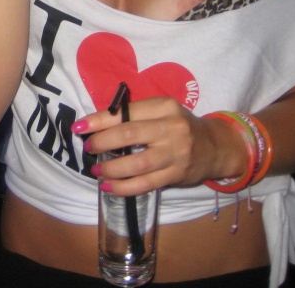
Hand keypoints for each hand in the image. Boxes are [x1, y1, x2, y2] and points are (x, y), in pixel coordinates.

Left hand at [75, 97, 218, 195]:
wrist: (215, 147)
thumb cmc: (179, 126)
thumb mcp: (162, 111)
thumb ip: (136, 115)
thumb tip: (97, 125)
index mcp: (164, 106)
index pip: (125, 113)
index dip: (99, 121)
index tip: (79, 128)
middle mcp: (172, 128)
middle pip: (129, 135)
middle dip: (102, 142)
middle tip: (89, 148)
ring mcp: (176, 153)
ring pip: (136, 163)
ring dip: (111, 168)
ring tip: (96, 169)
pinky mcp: (176, 175)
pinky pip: (145, 184)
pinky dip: (123, 187)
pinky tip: (108, 186)